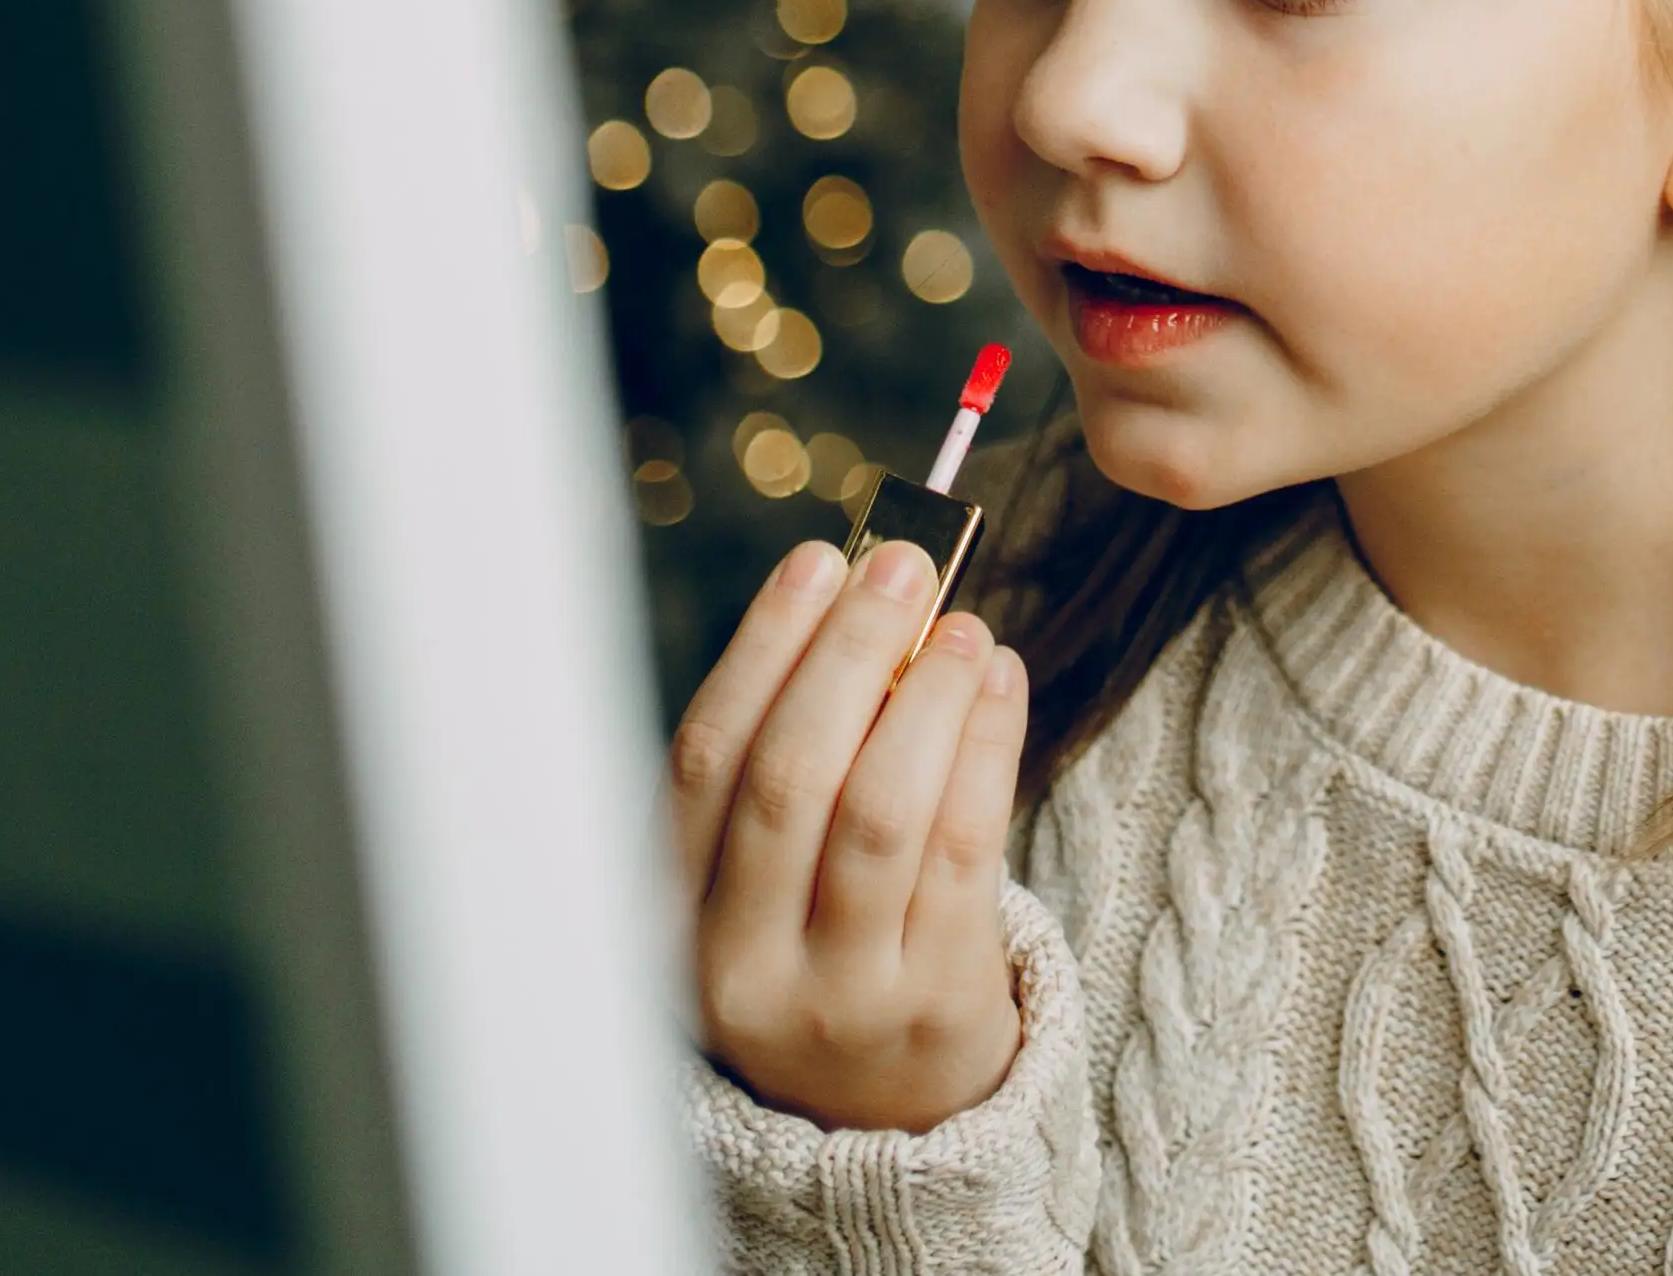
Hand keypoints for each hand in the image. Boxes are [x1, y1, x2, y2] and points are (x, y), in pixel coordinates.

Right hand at [672, 537, 1028, 1131]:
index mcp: (672, 916)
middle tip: (906, 568)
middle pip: (792, 777)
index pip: (705, 759)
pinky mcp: (932, 1003)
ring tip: (964, 626)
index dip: (763, 649)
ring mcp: (837, 993)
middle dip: (850, 654)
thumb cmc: (817, 948)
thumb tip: (858, 598)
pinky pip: (964, 850)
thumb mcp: (761, 877)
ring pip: (882, 812)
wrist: (880, 1112)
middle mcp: (739, 962)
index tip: (819, 561)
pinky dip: (985, 748)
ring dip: (927, 696)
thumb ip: (789, 755)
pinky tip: (999, 683)